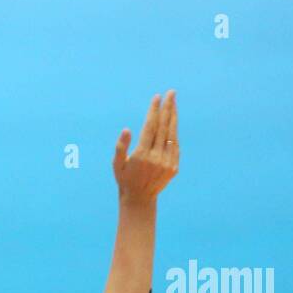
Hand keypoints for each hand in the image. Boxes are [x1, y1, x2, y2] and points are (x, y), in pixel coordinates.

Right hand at [114, 90, 177, 204]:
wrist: (139, 199)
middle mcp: (156, 158)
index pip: (149, 127)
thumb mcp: (117, 164)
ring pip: (172, 134)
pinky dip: (174, 132)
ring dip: (173, 116)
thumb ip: (121, 146)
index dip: (154, 111)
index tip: (157, 97)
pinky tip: (173, 122)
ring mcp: (167, 162)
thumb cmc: (125, 179)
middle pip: (163, 127)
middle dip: (167, 108)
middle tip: (171, 93)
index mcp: (141, 155)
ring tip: (174, 103)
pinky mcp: (174, 167)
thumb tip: (127, 129)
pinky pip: (175, 145)